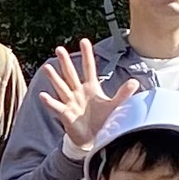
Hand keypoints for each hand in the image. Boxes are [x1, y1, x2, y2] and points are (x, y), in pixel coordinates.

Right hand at [33, 41, 135, 163]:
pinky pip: (56, 106)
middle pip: (71, 74)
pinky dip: (50, 101)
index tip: (84, 41)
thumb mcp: (115, 105)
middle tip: (60, 49)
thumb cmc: (103, 120)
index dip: (87, 55)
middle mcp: (79, 92)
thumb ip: (123, 93)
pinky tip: (43, 95)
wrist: (95, 139)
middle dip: (65, 62)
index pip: (89, 68)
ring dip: (54, 77)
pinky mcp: (66, 114)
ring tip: (47, 67)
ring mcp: (71, 102)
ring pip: (61, 86)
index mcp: (91, 88)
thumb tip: (135, 82)